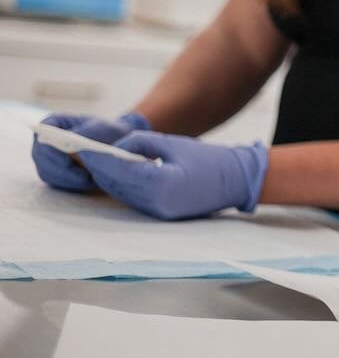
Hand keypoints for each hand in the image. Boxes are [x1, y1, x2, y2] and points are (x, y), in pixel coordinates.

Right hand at [31, 111, 150, 191]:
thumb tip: (73, 141)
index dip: (50, 149)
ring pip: (47, 172)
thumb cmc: (107, 131)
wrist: (115, 142)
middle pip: (41, 158)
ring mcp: (46, 158)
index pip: (41, 136)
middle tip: (84, 177)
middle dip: (61, 169)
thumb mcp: (102, 128)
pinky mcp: (52, 172)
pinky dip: (70, 183)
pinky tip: (88, 183)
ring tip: (90, 180)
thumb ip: (88, 132)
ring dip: (67, 179)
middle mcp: (43, 141)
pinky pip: (55, 181)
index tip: (67, 161)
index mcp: (52, 123)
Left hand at [78, 132, 267, 220]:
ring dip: (107, 178)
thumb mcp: (174, 143)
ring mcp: (158, 213)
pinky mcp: (160, 215)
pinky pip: (133, 198)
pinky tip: (116, 172)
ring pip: (121, 193)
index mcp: (162, 184)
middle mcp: (157, 203)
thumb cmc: (210, 159)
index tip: (82, 147)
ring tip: (95, 160)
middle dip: (99, 168)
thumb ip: (141, 143)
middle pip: (116, 184)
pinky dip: (122, 185)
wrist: (237, 181)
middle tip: (83, 151)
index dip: (99, 158)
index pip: (120, 170)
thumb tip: (116, 148)